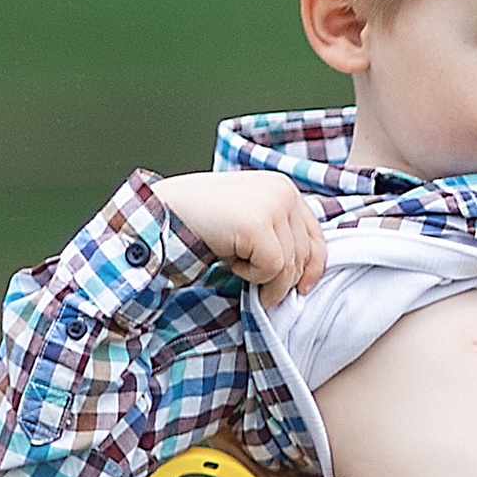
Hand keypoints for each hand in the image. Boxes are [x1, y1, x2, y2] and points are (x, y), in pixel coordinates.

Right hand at [159, 171, 325, 307]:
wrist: (161, 212)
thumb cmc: (201, 221)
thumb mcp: (247, 221)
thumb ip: (277, 235)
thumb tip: (302, 275)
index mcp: (283, 188)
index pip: (316, 235)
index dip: (313, 266)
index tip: (302, 288)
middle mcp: (283, 191)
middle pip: (304, 254)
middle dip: (283, 279)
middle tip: (258, 285)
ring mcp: (272, 205)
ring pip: (289, 265)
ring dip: (262, 278)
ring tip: (236, 264)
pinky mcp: (259, 223)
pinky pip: (272, 268)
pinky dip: (251, 275)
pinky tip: (230, 261)